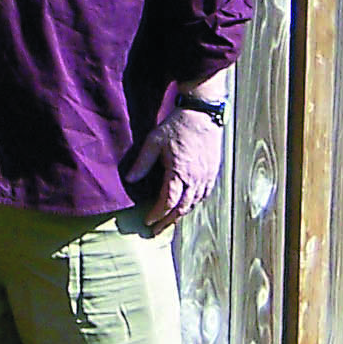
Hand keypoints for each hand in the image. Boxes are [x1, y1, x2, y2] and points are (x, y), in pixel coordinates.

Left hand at [129, 108, 224, 235]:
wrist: (202, 114)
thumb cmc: (177, 125)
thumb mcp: (154, 141)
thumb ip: (142, 163)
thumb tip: (130, 180)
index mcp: (179, 173)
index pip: (168, 202)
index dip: (157, 214)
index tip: (147, 221)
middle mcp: (195, 179)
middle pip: (182, 208)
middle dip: (168, 221)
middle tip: (156, 230)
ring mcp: (206, 176)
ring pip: (194, 204)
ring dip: (181, 214)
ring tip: (169, 221)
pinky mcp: (212, 172)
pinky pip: (205, 195)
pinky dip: (194, 204)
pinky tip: (188, 205)